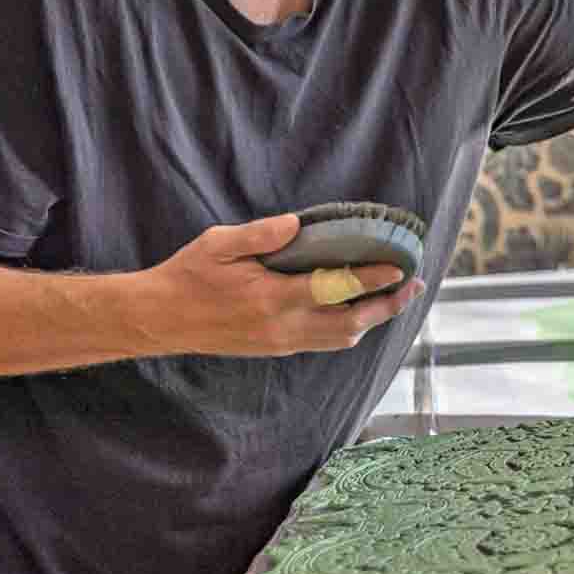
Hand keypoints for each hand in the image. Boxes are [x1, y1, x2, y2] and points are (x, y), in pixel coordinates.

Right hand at [139, 213, 423, 356]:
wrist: (159, 320)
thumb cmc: (187, 276)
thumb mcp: (218, 244)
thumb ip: (260, 234)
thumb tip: (296, 224)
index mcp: (270, 298)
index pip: (333, 289)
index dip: (371, 279)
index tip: (399, 268)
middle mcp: (281, 326)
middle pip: (350, 322)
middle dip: (387, 306)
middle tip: (414, 285)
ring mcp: (280, 342)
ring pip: (341, 338)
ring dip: (373, 319)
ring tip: (396, 298)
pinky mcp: (275, 349)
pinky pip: (323, 342)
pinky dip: (349, 328)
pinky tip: (358, 311)